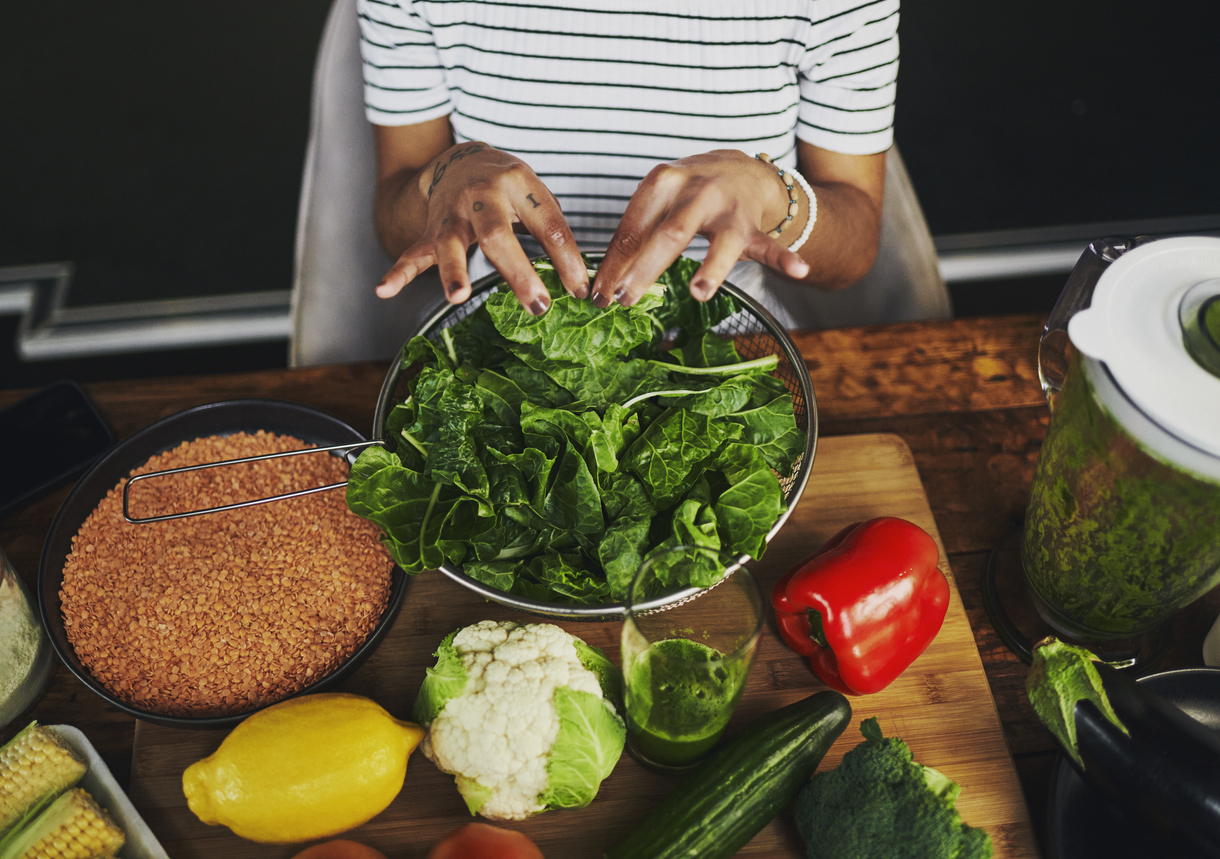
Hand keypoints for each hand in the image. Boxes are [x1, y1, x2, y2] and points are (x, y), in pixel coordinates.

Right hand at [375, 142, 588, 314]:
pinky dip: (398, 272)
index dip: (566, 259)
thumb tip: (581, 285)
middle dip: (517, 272)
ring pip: (450, 243)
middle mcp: (481, 196)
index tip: (580, 290)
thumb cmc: (509, 189)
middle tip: (538, 305)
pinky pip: (414, 253)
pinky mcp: (431, 230)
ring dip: (453, 270)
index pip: (547, 224)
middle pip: (497, 235)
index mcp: (517, 183)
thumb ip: (554, 234)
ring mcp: (451, 214)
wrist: (461, 162)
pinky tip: (383, 290)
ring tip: (457, 296)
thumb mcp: (536, 197)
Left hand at [591, 150, 809, 307]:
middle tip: (624, 299)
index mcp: (664, 183)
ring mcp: (729, 209)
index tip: (597, 295)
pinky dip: (785, 259)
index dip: (613, 264)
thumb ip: (635, 237)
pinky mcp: (754, 227)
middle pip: (670, 234)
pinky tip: (799, 271)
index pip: (633, 228)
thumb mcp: (657, 203)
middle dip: (645, 269)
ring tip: (700, 291)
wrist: (739, 170)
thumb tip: (603, 284)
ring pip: (721, 241)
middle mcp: (698, 191)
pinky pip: (770, 246)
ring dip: (711, 267)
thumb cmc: (686, 194)